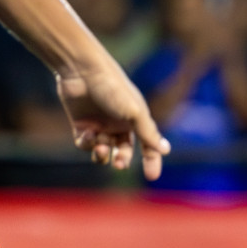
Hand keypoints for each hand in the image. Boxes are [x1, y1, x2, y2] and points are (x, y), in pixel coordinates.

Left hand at [58, 56, 170, 179]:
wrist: (81, 71)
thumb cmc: (113, 88)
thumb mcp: (134, 111)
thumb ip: (148, 133)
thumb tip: (166, 150)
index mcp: (135, 119)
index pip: (147, 145)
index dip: (151, 160)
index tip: (151, 176)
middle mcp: (118, 123)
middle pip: (123, 151)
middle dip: (122, 159)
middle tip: (119, 163)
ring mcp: (99, 125)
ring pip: (104, 151)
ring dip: (103, 154)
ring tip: (101, 148)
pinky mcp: (80, 125)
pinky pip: (85, 144)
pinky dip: (87, 144)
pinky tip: (88, 134)